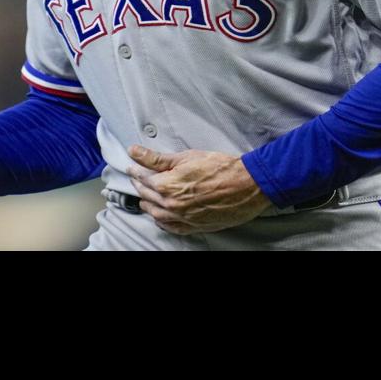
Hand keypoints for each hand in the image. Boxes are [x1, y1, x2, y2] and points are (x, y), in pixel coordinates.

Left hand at [126, 144, 273, 234]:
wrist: (248, 186)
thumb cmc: (221, 168)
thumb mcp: (187, 157)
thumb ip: (157, 158)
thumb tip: (134, 152)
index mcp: (167, 186)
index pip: (142, 179)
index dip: (136, 170)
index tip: (133, 166)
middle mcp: (171, 205)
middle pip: (147, 196)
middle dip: (140, 185)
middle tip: (137, 178)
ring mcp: (182, 218)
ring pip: (156, 214)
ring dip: (148, 204)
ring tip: (145, 197)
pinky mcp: (194, 226)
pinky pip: (171, 227)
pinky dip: (162, 221)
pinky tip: (160, 216)